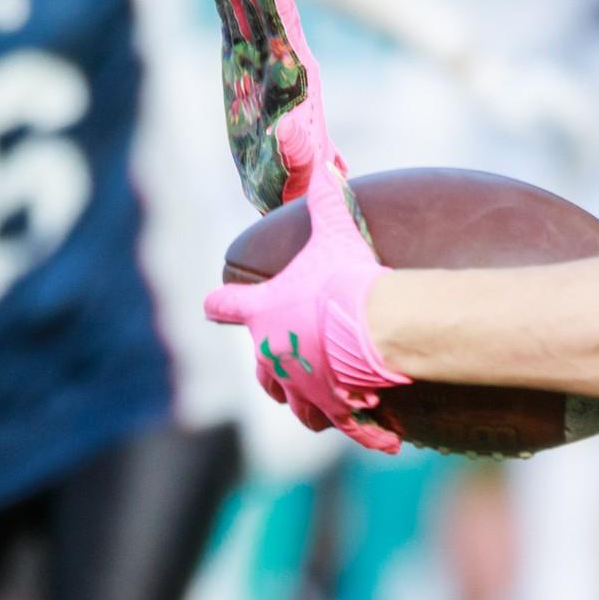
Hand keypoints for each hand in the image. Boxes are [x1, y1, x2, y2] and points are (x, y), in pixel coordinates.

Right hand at [201, 0, 346, 213]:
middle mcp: (282, 60)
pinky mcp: (241, 66)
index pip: (282, 22)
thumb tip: (294, 131)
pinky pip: (230, 21)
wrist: (286, 190)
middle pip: (262, 5)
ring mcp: (261, 60)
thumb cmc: (292, 187)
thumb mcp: (292, 176)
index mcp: (298, 78)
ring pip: (245, 7)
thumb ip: (294, 156)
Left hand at [204, 169, 408, 454]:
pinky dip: (370, 436)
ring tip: (326, 404)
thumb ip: (324, 196)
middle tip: (279, 371)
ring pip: (300, 407)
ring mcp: (305, 388)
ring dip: (310, 405)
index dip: (222, 303)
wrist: (374, 322)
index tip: (213, 305)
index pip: (228, 306)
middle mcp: (276, 356)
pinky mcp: (338, 410)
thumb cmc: (347, 277)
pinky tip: (385, 444)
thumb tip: (317, 155)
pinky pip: (354, 428)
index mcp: (265, 315)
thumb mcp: (334, 229)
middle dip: (271, 373)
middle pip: (262, 373)